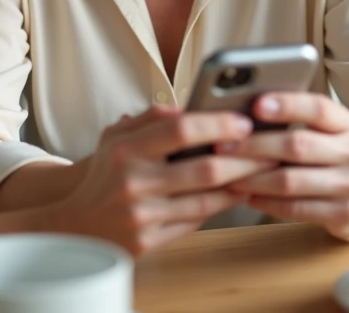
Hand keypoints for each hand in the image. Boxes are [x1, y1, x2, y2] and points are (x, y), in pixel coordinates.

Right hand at [50, 105, 275, 255]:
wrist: (78, 225)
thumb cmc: (106, 174)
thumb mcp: (116, 136)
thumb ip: (152, 117)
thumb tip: (190, 107)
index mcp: (125, 149)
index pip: (180, 130)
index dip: (217, 124)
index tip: (245, 121)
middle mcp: (133, 182)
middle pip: (204, 168)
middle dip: (244, 158)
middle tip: (270, 148)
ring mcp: (142, 215)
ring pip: (206, 198)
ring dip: (241, 184)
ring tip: (265, 170)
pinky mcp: (149, 241)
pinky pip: (196, 220)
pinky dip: (221, 205)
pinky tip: (238, 192)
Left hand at [217, 92, 348, 241]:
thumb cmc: (334, 157)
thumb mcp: (328, 133)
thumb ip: (299, 120)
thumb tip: (245, 113)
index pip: (318, 108)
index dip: (287, 105)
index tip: (256, 104)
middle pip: (298, 145)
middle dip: (254, 146)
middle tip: (223, 146)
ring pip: (291, 180)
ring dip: (253, 178)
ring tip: (228, 175)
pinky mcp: (345, 214)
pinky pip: (296, 208)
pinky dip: (267, 202)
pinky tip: (249, 196)